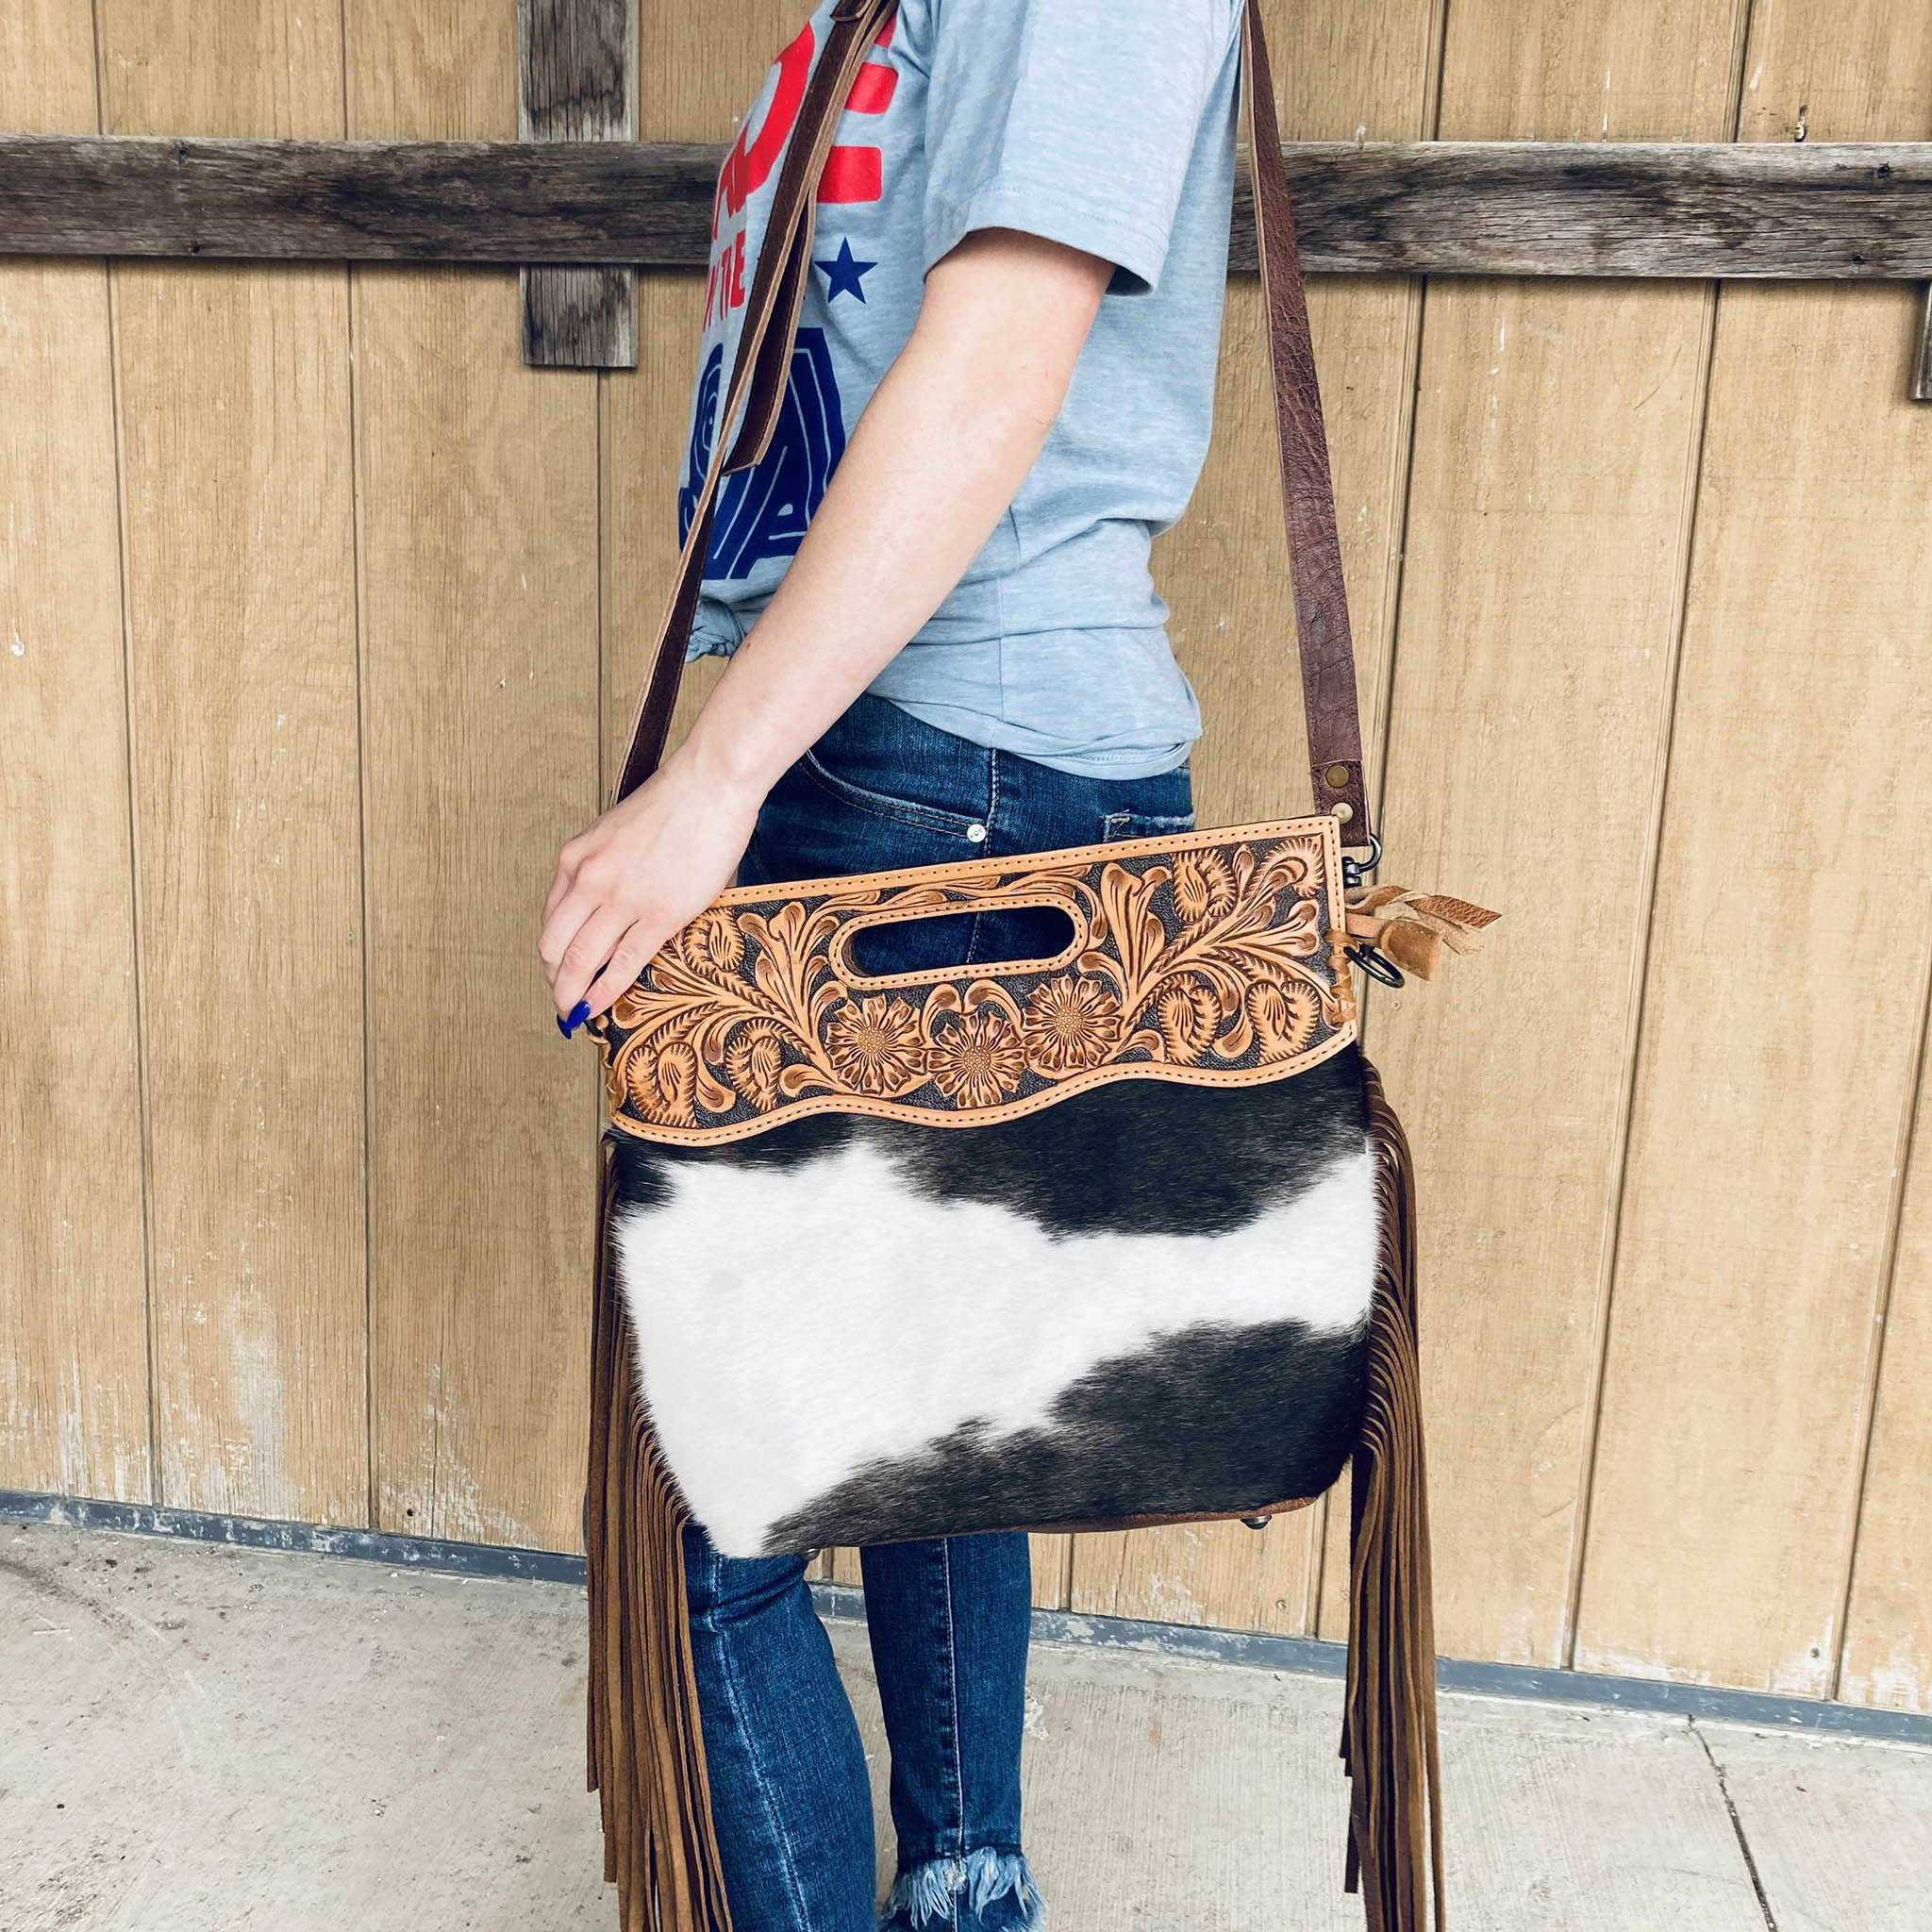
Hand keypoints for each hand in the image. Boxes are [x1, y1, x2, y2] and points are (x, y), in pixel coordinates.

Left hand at [539, 742, 761, 1024]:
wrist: (710, 786)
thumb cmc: (675, 805)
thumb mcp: (617, 832)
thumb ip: (604, 867)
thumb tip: (609, 905)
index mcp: (575, 858)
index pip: (549, 919)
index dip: (550, 955)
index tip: (556, 973)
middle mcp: (588, 880)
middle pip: (554, 947)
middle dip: (555, 982)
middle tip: (564, 1003)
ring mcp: (621, 899)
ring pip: (579, 961)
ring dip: (572, 995)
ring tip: (574, 1016)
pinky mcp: (658, 914)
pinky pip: (622, 964)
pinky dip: (604, 992)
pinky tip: (599, 1008)